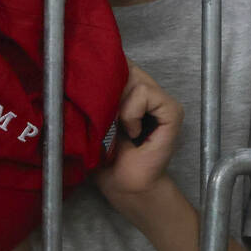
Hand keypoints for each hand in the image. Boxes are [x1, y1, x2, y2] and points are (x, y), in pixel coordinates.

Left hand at [94, 61, 183, 210]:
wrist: (126, 188)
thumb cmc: (107, 161)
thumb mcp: (92, 121)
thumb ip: (93, 97)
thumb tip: (77, 71)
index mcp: (130, 91)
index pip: (118, 62)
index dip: (102, 69)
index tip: (87, 87)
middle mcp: (149, 91)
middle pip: (126, 66)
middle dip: (109, 87)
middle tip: (104, 116)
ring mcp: (163, 101)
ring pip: (135, 78)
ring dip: (120, 105)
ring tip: (120, 128)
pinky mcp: (172, 112)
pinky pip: (147, 94)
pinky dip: (132, 113)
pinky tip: (131, 132)